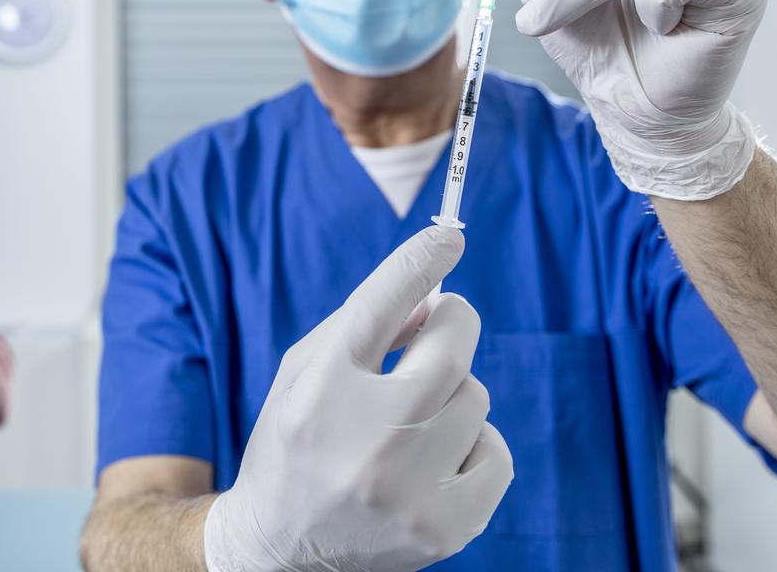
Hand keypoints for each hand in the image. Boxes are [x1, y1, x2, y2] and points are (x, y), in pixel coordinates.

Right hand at [204, 226, 512, 571]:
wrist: (279, 549)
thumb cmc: (293, 443)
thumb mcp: (301, 374)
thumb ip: (360, 326)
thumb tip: (432, 299)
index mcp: (320, 394)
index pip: (379, 308)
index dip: (418, 262)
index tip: (447, 236)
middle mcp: (366, 441)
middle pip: (451, 348)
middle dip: (453, 322)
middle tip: (442, 324)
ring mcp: (410, 491)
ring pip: (476, 398)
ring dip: (454, 393)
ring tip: (415, 418)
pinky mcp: (446, 529)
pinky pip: (497, 453)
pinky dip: (474, 444)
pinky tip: (435, 460)